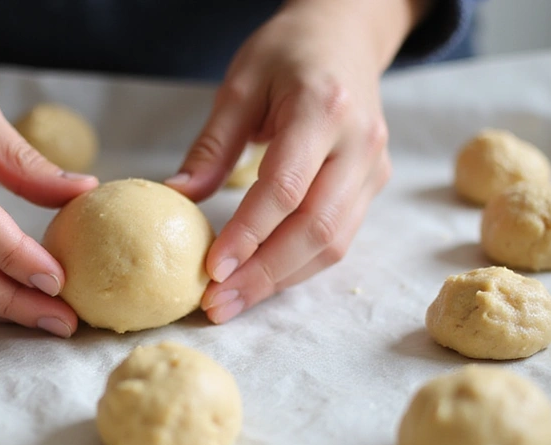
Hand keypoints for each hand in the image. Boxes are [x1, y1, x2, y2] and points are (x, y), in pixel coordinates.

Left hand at [166, 0, 426, 323]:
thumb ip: (211, 144)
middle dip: (264, 274)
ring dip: (281, 280)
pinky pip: (340, 238)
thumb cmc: (288, 53)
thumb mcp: (239, 83)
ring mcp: (373, 166)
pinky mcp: (373, 183)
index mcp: (323, 108)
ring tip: (233, 301)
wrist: (345, 33)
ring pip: (333, 243)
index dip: (249, 234)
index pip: (286, 188)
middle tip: (218, 304)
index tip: (212, 269)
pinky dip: (299, 265)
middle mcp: (358, 143)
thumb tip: (177, 196)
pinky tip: (263, 278)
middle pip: (316, 228)